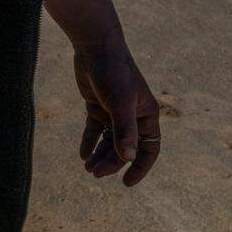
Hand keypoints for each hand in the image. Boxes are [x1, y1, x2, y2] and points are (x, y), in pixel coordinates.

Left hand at [73, 42, 160, 185]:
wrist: (95, 47)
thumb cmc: (113, 72)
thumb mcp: (120, 103)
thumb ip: (124, 130)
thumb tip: (127, 157)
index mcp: (147, 114)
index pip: (149, 148)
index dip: (139, 167)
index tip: (127, 183)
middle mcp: (133, 115)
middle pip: (124, 147)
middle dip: (111, 162)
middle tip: (94, 174)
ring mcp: (114, 111)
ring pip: (109, 141)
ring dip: (100, 155)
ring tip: (87, 168)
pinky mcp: (98, 106)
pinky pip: (95, 130)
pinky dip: (89, 142)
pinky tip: (82, 155)